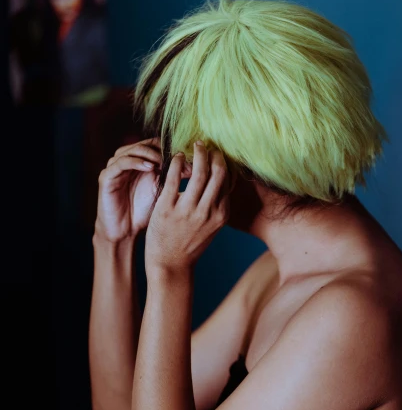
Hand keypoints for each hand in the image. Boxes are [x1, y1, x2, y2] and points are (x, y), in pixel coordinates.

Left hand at [145, 141, 230, 277]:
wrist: (170, 265)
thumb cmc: (190, 244)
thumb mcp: (211, 227)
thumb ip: (217, 206)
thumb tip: (222, 181)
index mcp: (221, 215)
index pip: (227, 181)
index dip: (223, 163)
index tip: (217, 153)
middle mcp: (207, 212)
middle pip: (218, 173)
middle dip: (214, 154)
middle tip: (207, 144)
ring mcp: (187, 211)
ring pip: (199, 172)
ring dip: (198, 153)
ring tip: (195, 145)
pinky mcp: (167, 209)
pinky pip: (174, 178)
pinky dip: (177, 163)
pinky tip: (177, 157)